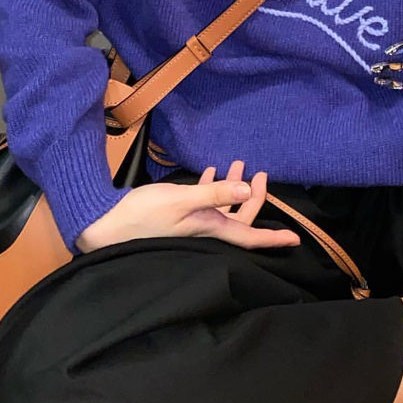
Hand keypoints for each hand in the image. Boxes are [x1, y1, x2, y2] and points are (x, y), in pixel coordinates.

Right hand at [75, 158, 302, 253]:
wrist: (107, 224)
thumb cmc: (145, 213)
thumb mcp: (183, 200)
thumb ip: (216, 193)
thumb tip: (249, 191)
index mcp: (212, 230)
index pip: (250, 236)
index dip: (273, 238)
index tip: (295, 239)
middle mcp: (206, 231)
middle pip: (240, 219)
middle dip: (255, 196)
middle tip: (260, 171)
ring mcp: (192, 225)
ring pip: (224, 209)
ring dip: (233, 187)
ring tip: (239, 163)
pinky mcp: (179, 217)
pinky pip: (205, 203)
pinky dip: (212, 187)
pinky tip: (211, 171)